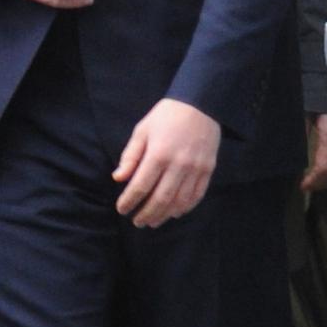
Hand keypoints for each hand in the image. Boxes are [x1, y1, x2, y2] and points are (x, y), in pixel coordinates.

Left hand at [113, 99, 220, 227]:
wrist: (199, 104)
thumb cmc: (165, 116)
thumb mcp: (142, 130)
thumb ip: (131, 155)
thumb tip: (118, 178)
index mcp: (158, 153)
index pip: (141, 185)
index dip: (129, 200)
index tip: (121, 209)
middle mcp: (178, 164)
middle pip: (161, 198)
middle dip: (147, 214)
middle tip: (137, 222)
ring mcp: (195, 169)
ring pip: (179, 201)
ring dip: (164, 215)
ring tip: (153, 222)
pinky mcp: (208, 170)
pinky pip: (197, 196)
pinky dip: (185, 208)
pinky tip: (174, 213)